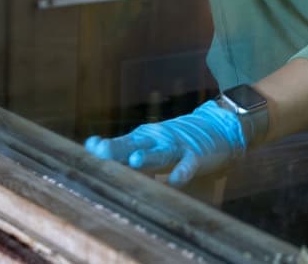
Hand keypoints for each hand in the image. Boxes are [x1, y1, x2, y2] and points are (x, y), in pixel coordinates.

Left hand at [85, 98, 249, 185]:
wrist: (218, 126)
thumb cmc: (175, 139)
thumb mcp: (149, 140)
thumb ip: (123, 146)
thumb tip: (89, 146)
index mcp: (145, 137)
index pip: (120, 142)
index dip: (105, 146)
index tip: (91, 147)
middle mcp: (158, 140)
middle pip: (135, 144)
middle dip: (119, 149)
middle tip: (101, 151)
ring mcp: (177, 146)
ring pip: (161, 153)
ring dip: (149, 156)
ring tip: (136, 160)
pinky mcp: (197, 155)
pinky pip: (188, 164)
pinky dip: (182, 172)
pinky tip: (174, 181)